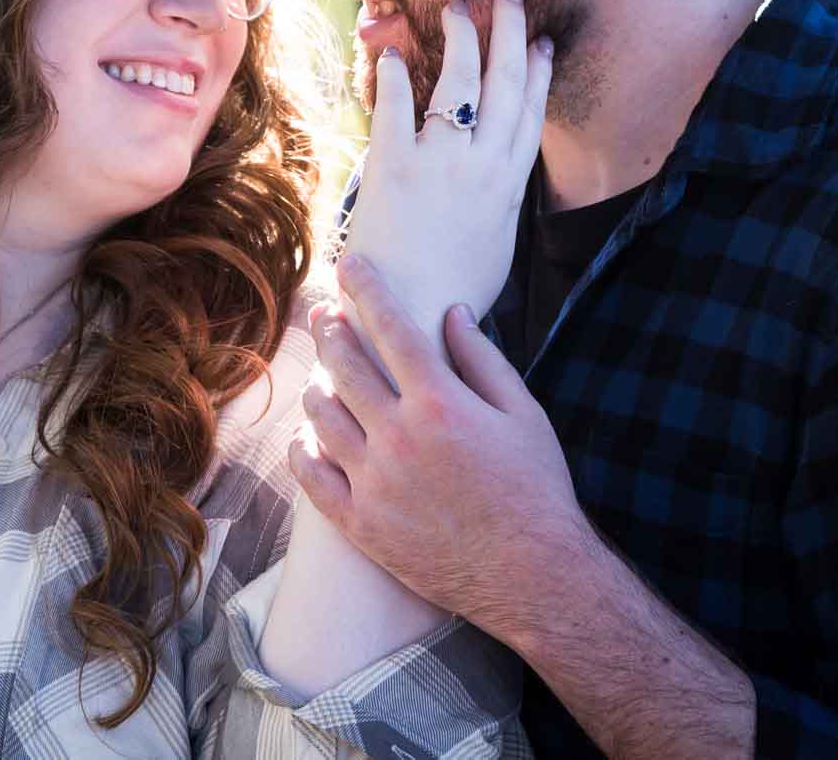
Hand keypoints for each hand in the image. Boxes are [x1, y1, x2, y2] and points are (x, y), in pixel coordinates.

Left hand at [295, 255, 757, 758]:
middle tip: (324, 312)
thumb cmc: (535, 488)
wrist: (532, 576)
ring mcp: (373, 482)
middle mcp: (398, 437)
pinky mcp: (360, 524)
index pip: (390, 327)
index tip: (348, 262)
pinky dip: (302, 448)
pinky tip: (306, 435)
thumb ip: (482, 358)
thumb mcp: (523, 413)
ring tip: (321, 373)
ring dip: (316, 384)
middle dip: (330, 328)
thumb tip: (450, 312)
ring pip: (319, 416)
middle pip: (343, 364)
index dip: (366, 288)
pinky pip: (311, 475)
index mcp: (440, 404)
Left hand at [343, 0, 551, 326]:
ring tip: (457, 8)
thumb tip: (497, 180)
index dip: (536, 71)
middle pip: (503, 84)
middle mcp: (480, 167)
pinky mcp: (392, 169)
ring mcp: (438, 164)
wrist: (409, 320)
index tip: (539, 40)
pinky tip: (389, 53)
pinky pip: (395, 110)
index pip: (529, 113)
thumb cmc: (452, 294)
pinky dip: (393, 78)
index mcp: (508, 186)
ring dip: (460, 40)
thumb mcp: (495, 246)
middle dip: (508, 33)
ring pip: (457, 85)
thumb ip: (497, 203)